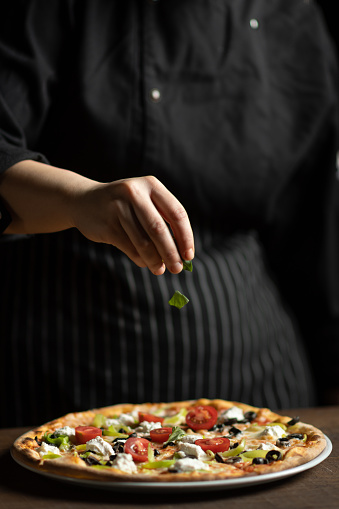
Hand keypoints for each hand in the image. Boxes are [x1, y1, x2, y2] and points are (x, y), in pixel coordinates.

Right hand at [71, 175, 193, 274]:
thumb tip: (181, 255)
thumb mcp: (144, 202)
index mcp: (151, 185)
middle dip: (171, 252)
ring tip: (160, 270)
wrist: (83, 201)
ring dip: (155, 260)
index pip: (176, 213)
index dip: (185, 236)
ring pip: (143, 241)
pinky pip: (129, 247)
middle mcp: (135, 192)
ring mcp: (118, 207)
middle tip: (178, 269)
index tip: (189, 255)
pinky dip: (140, 259)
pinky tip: (145, 263)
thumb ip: (162, 221)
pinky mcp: (107, 224)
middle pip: (159, 229)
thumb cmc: (124, 206)